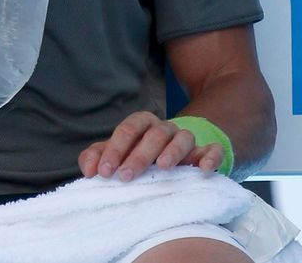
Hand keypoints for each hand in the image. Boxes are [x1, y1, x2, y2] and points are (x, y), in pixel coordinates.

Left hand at [77, 111, 224, 182]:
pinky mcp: (207, 152)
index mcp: (141, 124)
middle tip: (126, 176)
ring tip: (162, 168)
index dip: (114, 149)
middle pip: (153, 134)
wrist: (177, 158)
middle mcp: (164, 128)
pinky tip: (203, 169)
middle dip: (138, 154)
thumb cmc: (141, 156)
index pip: (127, 129)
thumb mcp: (118, 155)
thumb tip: (88, 169)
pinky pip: (213, 150)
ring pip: (182, 137)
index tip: (104, 172)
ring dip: (172, 151)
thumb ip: (99, 157)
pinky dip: (210, 156)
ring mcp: (187, 139)